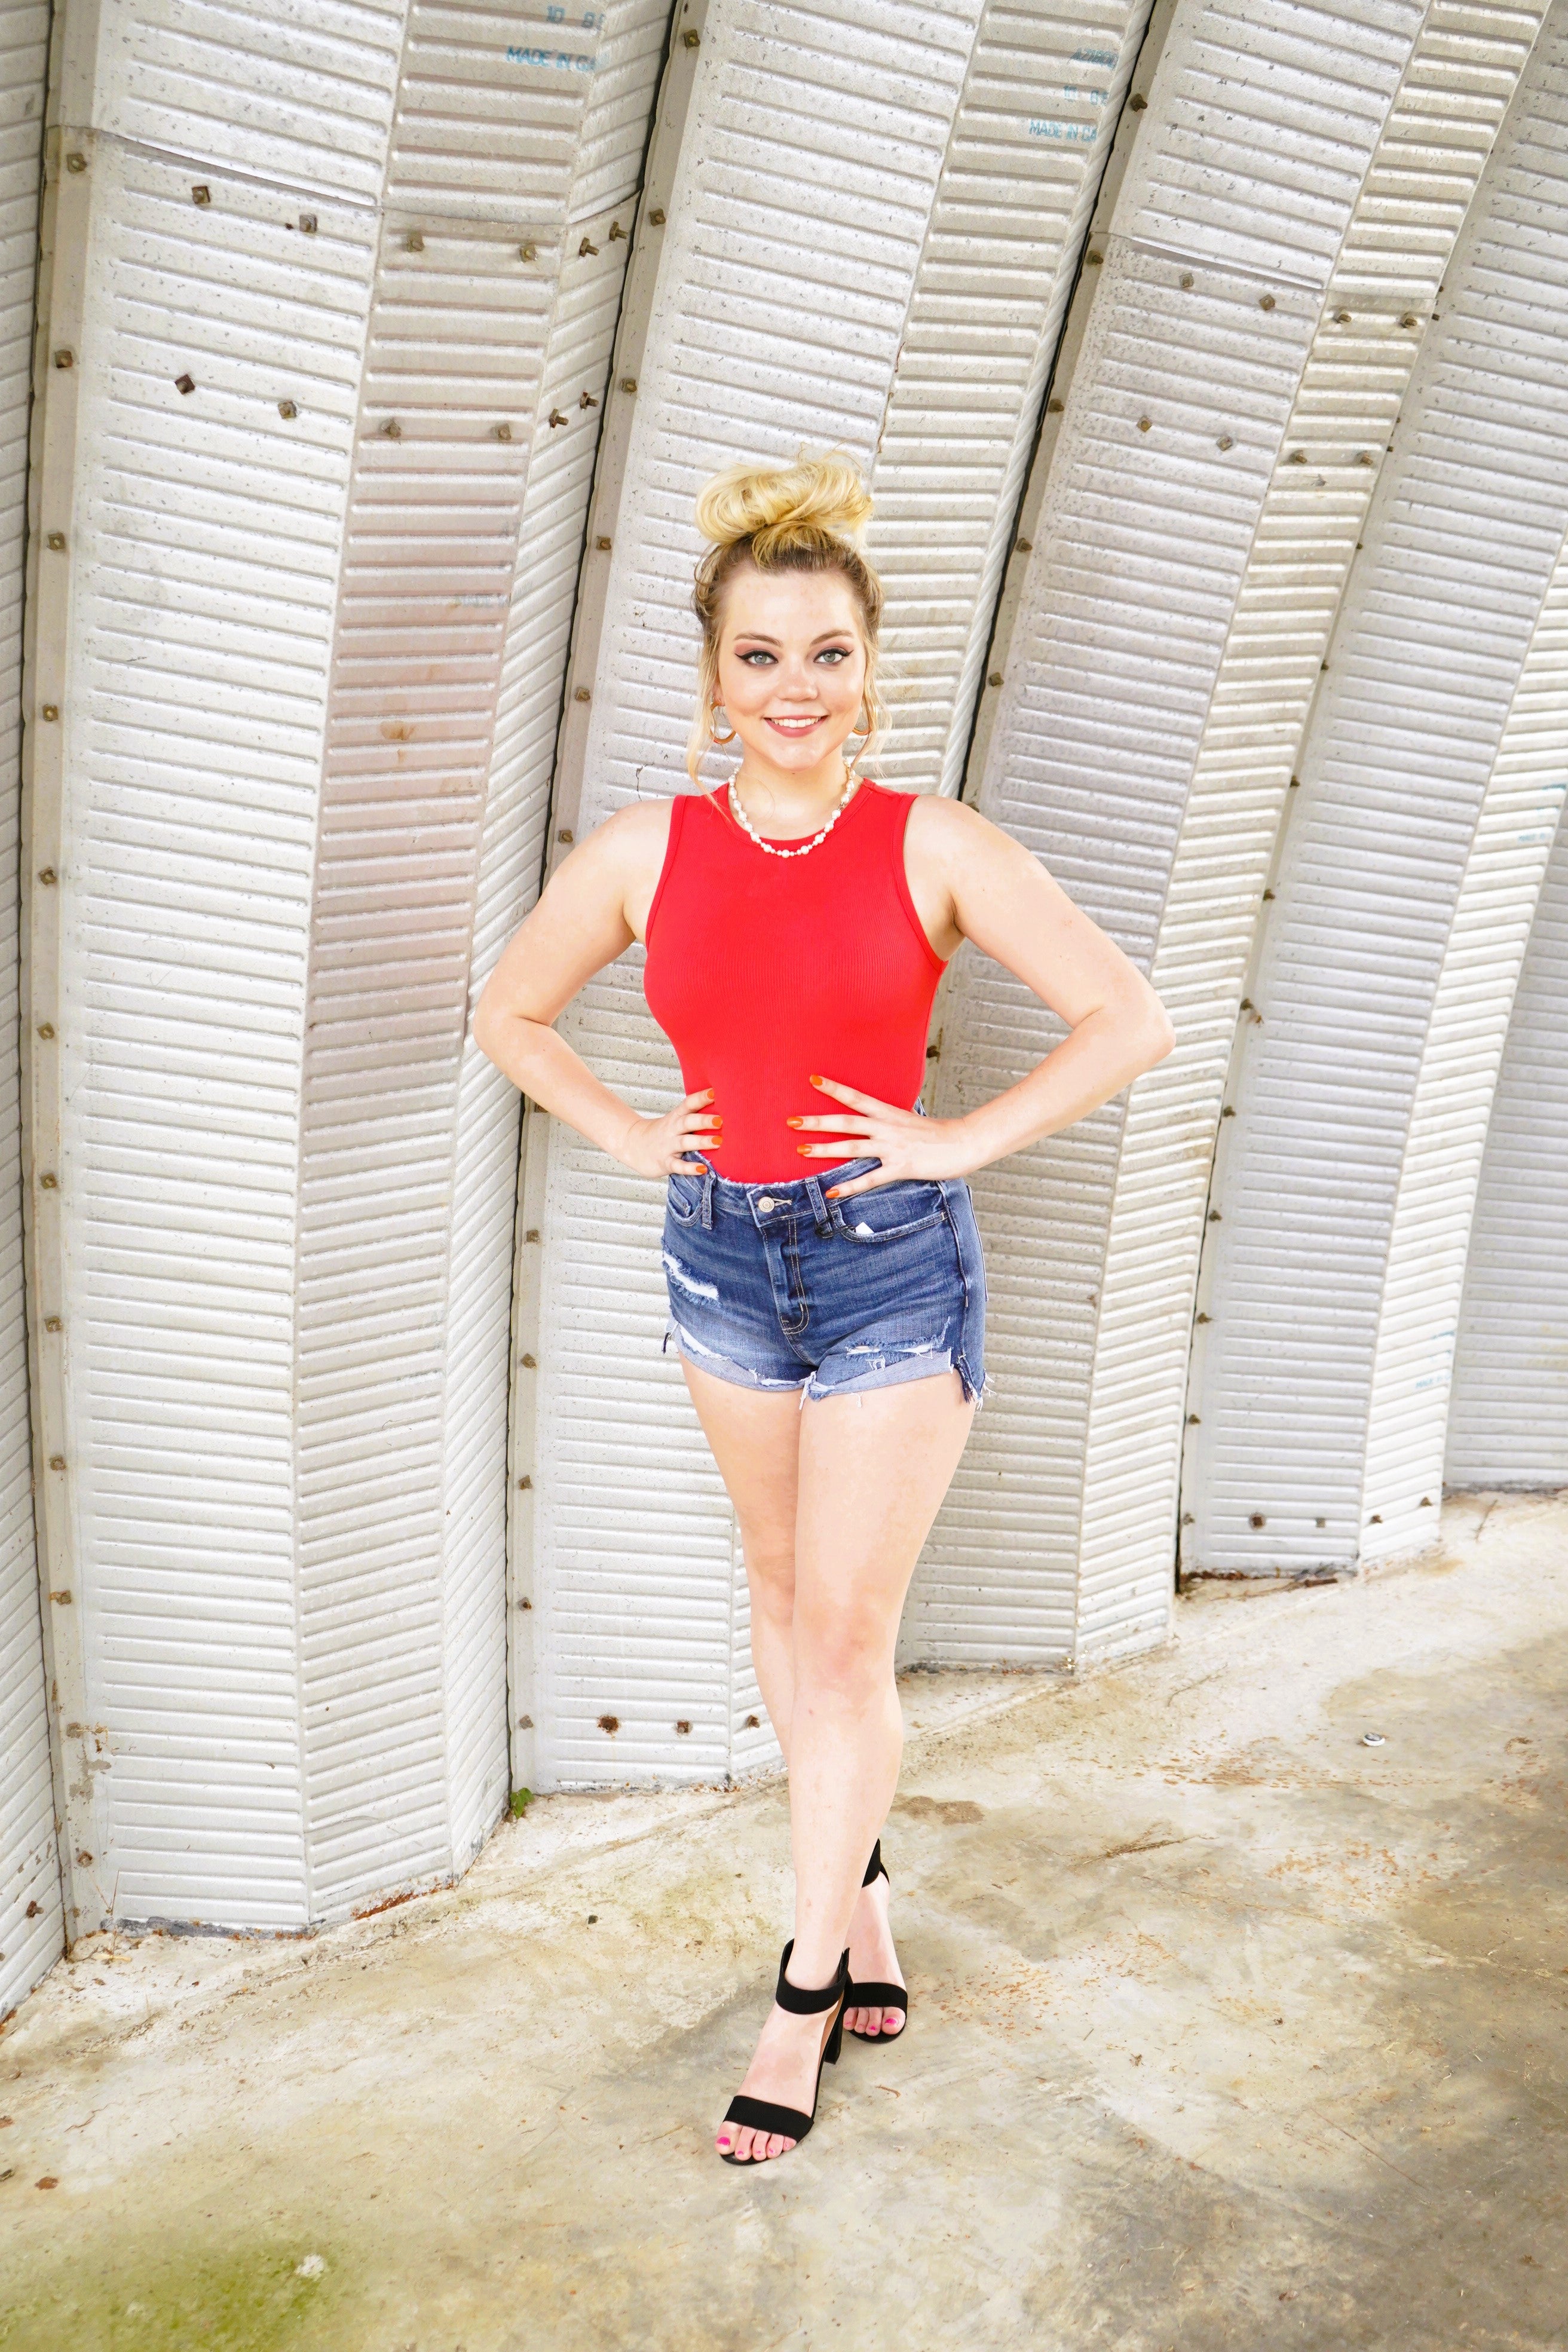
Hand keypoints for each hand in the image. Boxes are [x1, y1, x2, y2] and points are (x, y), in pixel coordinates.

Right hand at [615, 1087, 721, 1178]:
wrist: (633, 1146)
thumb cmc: (663, 1133)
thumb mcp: (674, 1120)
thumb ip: (693, 1115)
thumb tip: (724, 1110)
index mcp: (676, 1117)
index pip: (688, 1104)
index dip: (700, 1098)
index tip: (714, 1092)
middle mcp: (672, 1129)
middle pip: (688, 1122)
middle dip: (704, 1121)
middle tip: (721, 1120)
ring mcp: (667, 1146)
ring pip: (685, 1142)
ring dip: (701, 1142)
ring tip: (718, 1142)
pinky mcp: (665, 1163)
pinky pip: (678, 1166)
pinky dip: (690, 1168)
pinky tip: (702, 1169)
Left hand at [787, 1076, 974, 1199]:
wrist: (964, 1143)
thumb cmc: (937, 1134)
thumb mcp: (908, 1121)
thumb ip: (887, 1121)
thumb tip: (870, 1121)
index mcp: (888, 1113)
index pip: (856, 1097)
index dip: (834, 1089)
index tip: (813, 1080)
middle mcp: (887, 1127)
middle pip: (846, 1122)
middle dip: (817, 1122)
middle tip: (791, 1121)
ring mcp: (893, 1147)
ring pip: (853, 1147)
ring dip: (825, 1149)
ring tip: (801, 1150)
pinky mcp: (901, 1167)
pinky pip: (870, 1178)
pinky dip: (850, 1186)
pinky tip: (832, 1192)